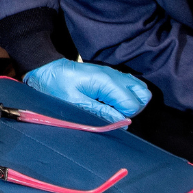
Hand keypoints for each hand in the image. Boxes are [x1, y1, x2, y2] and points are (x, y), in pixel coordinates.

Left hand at [23, 58, 151, 123]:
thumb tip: (121, 123)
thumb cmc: (57, 85)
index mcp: (107, 82)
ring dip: (131, 102)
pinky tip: (111, 101)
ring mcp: (115, 74)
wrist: (48, 70)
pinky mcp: (112, 76)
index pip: (134, 104)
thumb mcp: (75, 103)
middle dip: (133, 109)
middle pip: (144, 95)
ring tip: (113, 108)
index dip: (125, 116)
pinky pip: (131, 86)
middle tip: (115, 114)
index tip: (110, 118)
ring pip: (140, 90)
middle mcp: (115, 76)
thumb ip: (100, 113)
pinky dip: (127, 96)